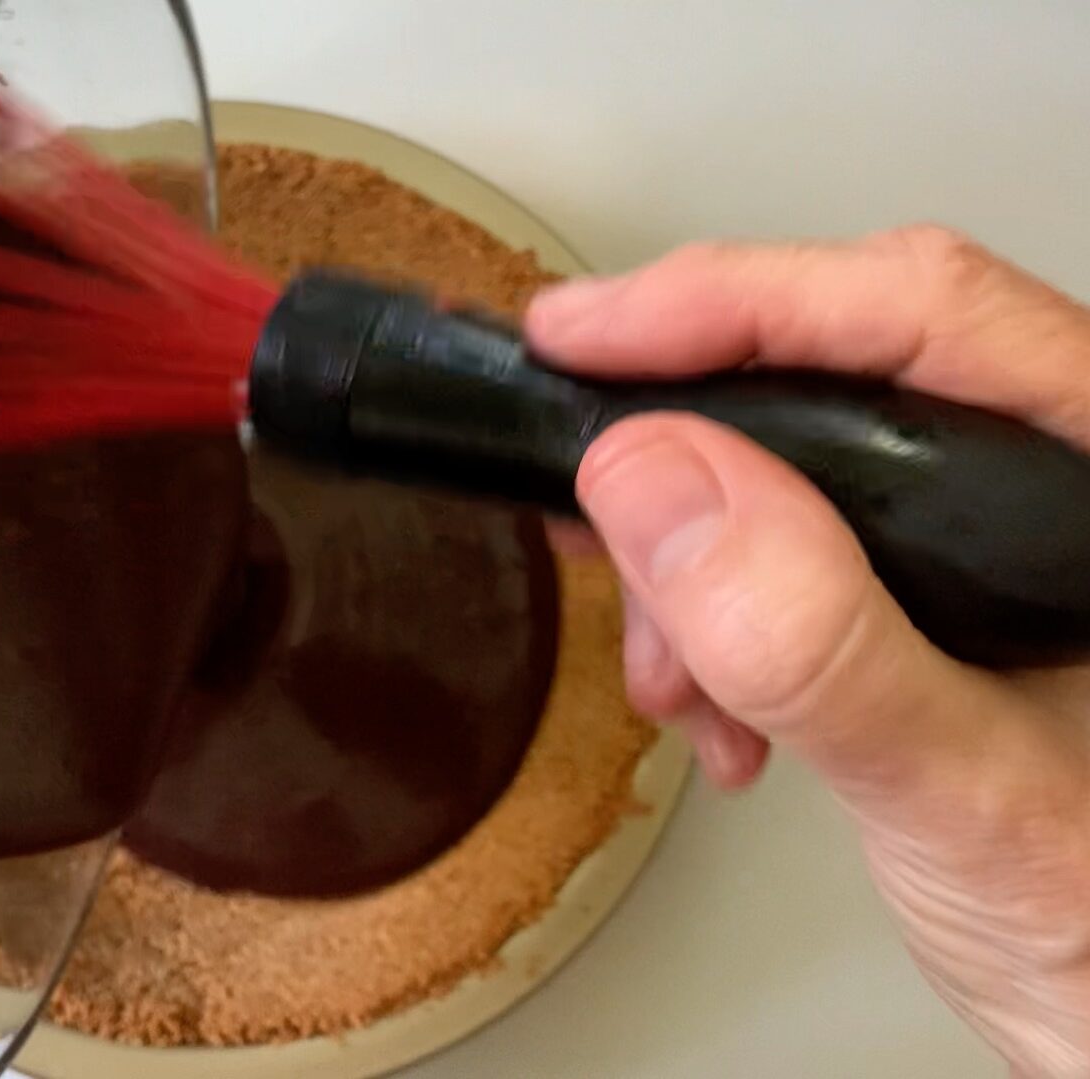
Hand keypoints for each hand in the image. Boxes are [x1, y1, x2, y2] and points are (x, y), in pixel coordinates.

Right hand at [526, 226, 1089, 1076]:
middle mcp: (1038, 483)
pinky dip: (704, 620)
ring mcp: (971, 540)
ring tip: (670, 672)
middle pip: (832, 368)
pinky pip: (770, 550)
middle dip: (684, 453)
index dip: (730, 303)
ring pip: (783, 461)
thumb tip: (660, 484)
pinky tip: (709, 705)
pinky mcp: (910, 594)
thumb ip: (816, 640)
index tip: (583, 337)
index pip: (912, 312)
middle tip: (578, 480)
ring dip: (684, 562)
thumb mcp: (959, 785)